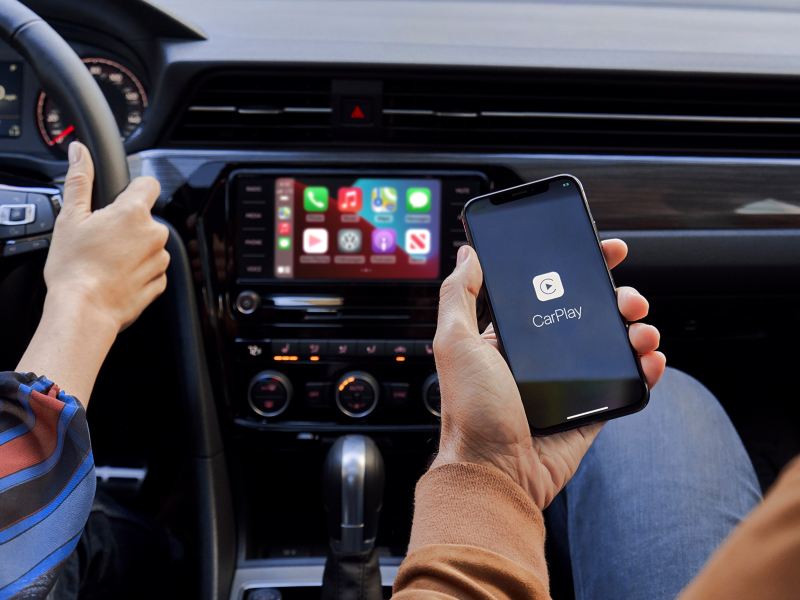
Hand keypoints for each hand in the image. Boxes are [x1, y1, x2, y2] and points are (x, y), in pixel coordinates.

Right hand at [45, 141, 169, 331]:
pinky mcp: (160, 282)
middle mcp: (154, 234)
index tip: (120, 199)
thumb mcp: (70, 218)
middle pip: (146, 219)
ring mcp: (160, 260)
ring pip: (149, 245)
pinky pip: (151, 270)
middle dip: (128, 225)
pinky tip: (116, 277)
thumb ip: (80, 180)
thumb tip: (80, 153)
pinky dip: (137, 272)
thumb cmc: (75, 268)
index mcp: (133, 213)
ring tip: (106, 262)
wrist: (84, 310)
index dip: (134, 188)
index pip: (148, 184)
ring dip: (133, 250)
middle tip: (102, 240)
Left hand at [430, 241, 665, 509]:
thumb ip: (459, 295)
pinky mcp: (590, 410)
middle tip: (630, 298)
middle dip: (617, 298)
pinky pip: (624, 384)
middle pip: (590, 315)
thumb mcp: (455, 343)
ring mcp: (567, 384)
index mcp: (511, 338)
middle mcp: (540, 357)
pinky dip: (644, 369)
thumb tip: (469, 253)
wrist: (494, 473)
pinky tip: (651, 358)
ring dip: (635, 330)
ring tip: (641, 329)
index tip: (605, 250)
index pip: (550, 291)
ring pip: (612, 345)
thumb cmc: (470, 411)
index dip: (579, 268)